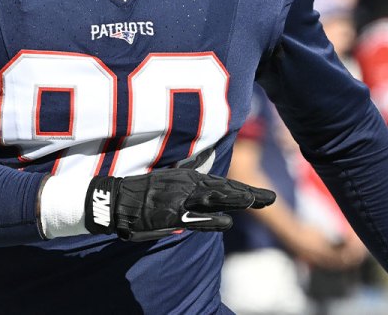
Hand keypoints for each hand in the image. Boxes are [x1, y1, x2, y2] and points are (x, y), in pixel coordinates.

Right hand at [83, 168, 275, 241]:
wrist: (116, 199)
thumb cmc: (142, 191)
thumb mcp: (168, 177)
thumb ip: (187, 173)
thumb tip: (204, 164)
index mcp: (188, 178)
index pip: (222, 184)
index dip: (243, 189)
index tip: (263, 195)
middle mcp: (187, 185)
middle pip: (224, 189)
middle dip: (248, 194)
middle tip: (271, 198)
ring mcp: (179, 199)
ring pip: (214, 199)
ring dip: (235, 201)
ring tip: (255, 202)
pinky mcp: (170, 214)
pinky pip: (194, 218)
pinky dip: (211, 220)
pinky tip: (227, 222)